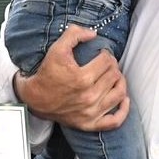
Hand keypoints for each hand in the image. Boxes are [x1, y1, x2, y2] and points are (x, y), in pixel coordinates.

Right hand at [14, 25, 128, 130]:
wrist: (34, 99)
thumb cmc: (46, 73)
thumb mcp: (57, 49)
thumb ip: (74, 34)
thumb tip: (93, 34)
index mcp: (82, 78)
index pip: (107, 61)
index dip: (106, 54)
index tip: (101, 54)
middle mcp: (88, 96)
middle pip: (114, 76)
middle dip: (113, 66)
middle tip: (106, 64)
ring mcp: (90, 112)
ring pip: (119, 94)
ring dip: (120, 83)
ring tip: (115, 77)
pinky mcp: (89, 124)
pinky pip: (114, 121)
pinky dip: (123, 110)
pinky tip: (124, 100)